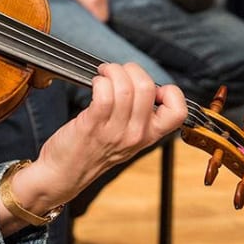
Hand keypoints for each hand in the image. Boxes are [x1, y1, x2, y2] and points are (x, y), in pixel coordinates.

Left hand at [10, 63, 188, 212]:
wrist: (64, 174)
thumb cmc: (92, 151)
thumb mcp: (126, 138)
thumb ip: (138, 116)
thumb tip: (140, 83)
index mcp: (149, 136)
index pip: (178, 111)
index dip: (170, 92)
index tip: (153, 88)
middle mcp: (136, 134)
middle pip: (147, 87)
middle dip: (130, 69)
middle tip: (116, 72)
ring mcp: (114, 131)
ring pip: (124, 87)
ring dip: (111, 72)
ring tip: (103, 75)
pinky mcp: (92, 125)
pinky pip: (103, 93)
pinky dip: (99, 81)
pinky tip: (95, 84)